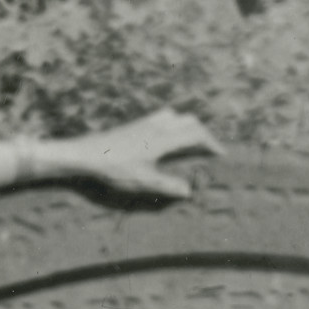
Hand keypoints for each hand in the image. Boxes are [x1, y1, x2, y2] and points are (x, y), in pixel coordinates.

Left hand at [62, 109, 224, 198]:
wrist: (87, 154)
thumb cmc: (115, 169)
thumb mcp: (143, 182)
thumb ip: (168, 186)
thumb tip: (189, 191)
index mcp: (163, 139)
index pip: (196, 134)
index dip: (212, 142)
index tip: (220, 154)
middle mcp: (157, 126)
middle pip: (189, 121)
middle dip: (203, 133)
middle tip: (209, 148)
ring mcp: (146, 122)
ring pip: (176, 116)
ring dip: (188, 126)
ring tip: (191, 141)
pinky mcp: (136, 123)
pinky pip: (162, 116)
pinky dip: (174, 123)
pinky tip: (166, 137)